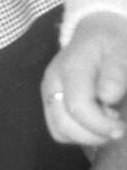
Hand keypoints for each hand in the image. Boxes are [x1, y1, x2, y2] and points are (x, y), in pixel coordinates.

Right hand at [42, 12, 126, 144]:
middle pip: (63, 125)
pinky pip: (60, 130)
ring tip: (106, 123)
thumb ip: (117, 71)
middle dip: (93, 135)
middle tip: (117, 128)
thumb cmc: (113, 42)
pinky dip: (79, 134)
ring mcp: (49, 95)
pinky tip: (96, 123)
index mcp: (70, 69)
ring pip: (59, 132)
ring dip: (86, 137)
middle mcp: (53, 84)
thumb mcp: (122, 49)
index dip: (100, 124)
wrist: (97, 33)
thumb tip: (108, 97)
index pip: (77, 107)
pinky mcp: (52, 103)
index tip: (122, 127)